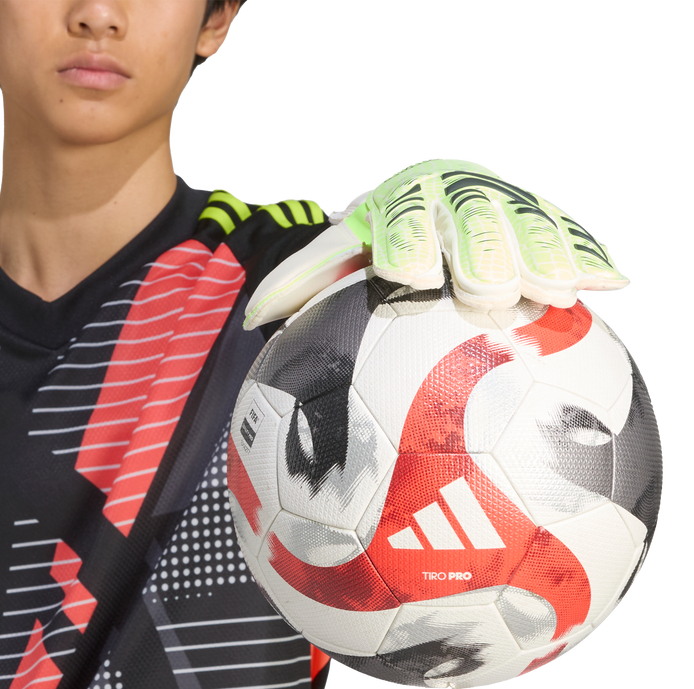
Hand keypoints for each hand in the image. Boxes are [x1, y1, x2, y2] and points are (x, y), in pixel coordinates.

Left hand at [243, 156, 632, 328]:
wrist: (430, 193)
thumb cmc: (380, 236)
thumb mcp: (341, 251)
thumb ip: (306, 279)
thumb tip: (254, 316)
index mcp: (403, 200)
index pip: (401, 222)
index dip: (406, 245)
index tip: (409, 275)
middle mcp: (457, 192)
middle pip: (473, 219)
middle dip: (482, 250)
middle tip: (489, 289)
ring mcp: (504, 199)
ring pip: (527, 222)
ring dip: (545, 254)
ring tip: (560, 289)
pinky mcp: (541, 212)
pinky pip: (570, 229)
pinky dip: (590, 253)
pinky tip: (614, 281)